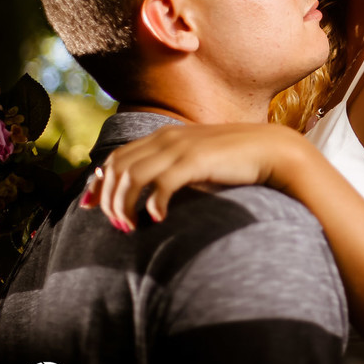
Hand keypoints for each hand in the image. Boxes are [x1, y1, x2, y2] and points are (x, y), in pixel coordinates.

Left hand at [81, 122, 308, 230]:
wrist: (273, 151)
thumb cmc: (236, 161)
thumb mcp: (198, 161)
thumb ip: (173, 169)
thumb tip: (151, 194)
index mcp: (164, 136)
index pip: (116, 157)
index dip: (98, 182)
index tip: (89, 207)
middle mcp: (167, 138)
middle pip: (117, 168)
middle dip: (107, 200)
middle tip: (117, 226)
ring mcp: (181, 147)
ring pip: (132, 177)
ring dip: (124, 205)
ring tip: (131, 228)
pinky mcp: (196, 160)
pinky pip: (161, 183)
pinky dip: (153, 203)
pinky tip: (158, 219)